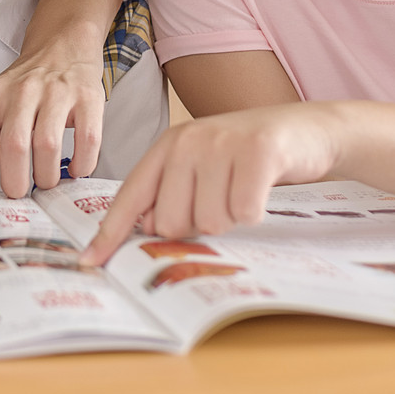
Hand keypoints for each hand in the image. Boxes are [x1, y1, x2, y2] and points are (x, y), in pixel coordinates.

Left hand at [0, 44, 104, 201]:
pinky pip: (87, 140)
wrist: (63, 44)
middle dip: (15, 181)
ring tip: (45, 180)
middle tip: (18, 192)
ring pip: (47, 146)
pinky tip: (75, 168)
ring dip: (46, 176)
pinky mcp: (88, 98)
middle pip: (13, 146)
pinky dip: (81, 164)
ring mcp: (57, 93)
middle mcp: (21, 92)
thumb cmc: (24, 84)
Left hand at [81, 104, 342, 263]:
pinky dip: (255, 211)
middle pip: (169, 221)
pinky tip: (261, 189)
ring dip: (230, 218)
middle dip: (196, 225)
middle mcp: (187, 141)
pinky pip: (244, 212)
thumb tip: (146, 229)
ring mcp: (221, 144)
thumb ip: (171, 194)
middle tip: (220, 198)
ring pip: (209, 222)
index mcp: (167, 147)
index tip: (89, 262)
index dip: (109, 233)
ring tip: (241, 189)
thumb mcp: (202, 169)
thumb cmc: (247, 157)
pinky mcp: (256, 152)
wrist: (305, 130)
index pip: (130, 197)